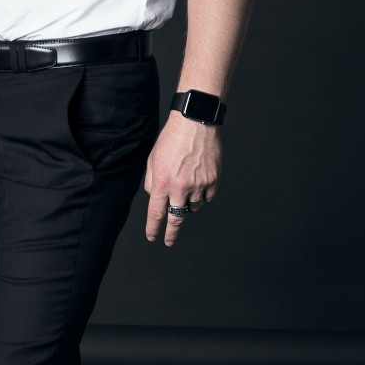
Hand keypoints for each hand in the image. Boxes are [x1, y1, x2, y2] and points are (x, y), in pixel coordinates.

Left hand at [144, 112, 221, 247]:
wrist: (194, 123)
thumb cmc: (171, 139)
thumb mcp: (152, 159)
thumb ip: (151, 181)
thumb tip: (153, 196)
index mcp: (162, 183)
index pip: (156, 214)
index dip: (153, 228)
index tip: (153, 237)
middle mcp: (180, 187)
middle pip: (176, 219)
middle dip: (172, 233)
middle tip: (169, 241)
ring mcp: (198, 185)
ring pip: (193, 207)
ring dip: (187, 204)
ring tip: (186, 187)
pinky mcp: (213, 180)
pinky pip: (207, 197)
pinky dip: (202, 195)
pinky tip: (199, 182)